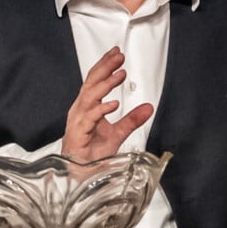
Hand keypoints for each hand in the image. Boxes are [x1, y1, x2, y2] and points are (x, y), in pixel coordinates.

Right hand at [60, 47, 153, 161]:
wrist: (81, 173)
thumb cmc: (92, 154)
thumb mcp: (118, 133)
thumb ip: (132, 119)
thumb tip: (148, 107)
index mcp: (87, 107)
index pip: (95, 81)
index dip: (104, 66)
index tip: (117, 54)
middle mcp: (80, 110)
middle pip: (91, 83)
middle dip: (105, 68)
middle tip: (119, 57)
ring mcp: (78, 121)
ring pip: (90, 97)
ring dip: (105, 85)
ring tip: (120, 76)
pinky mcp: (78, 134)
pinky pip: (89, 118)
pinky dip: (101, 110)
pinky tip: (113, 103)